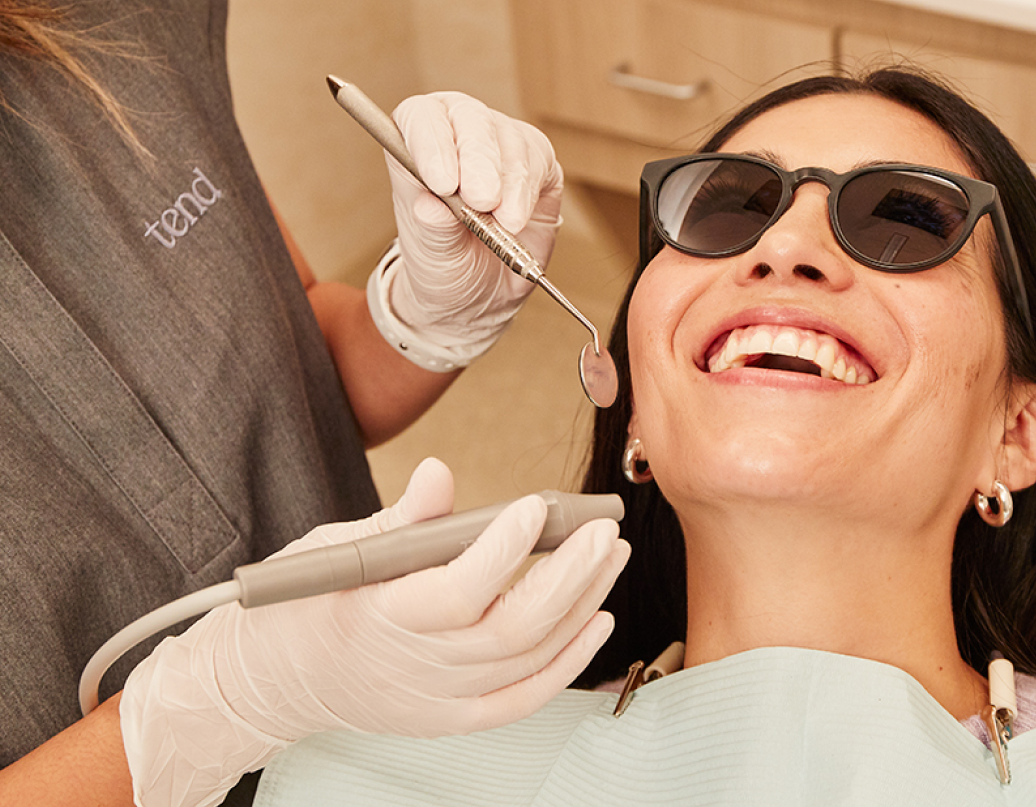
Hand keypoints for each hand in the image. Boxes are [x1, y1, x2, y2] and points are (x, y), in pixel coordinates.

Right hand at [119, 458, 626, 806]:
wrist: (271, 681)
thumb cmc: (305, 605)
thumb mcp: (336, 549)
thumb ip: (403, 518)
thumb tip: (440, 472)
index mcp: (378, 617)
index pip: (456, 591)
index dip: (502, 551)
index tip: (537, 507)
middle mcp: (412, 666)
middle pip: (509, 630)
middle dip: (568, 577)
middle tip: (603, 531)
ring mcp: (435, 700)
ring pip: (526, 659)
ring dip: (580, 607)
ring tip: (610, 558)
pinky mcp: (451, 718)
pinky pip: (522, 699)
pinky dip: (567, 663)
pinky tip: (597, 620)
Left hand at [386, 93, 563, 368]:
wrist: (481, 293)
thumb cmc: (445, 264)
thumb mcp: (431, 255)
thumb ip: (432, 227)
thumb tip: (431, 205)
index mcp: (417, 146)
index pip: (419, 117)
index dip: (430, 141)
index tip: (442, 183)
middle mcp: (458, 134)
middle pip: (469, 118)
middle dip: (478, 160)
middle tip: (482, 201)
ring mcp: (500, 144)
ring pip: (509, 138)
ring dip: (510, 181)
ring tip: (504, 224)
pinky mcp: (537, 162)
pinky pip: (540, 159)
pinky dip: (530, 190)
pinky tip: (517, 218)